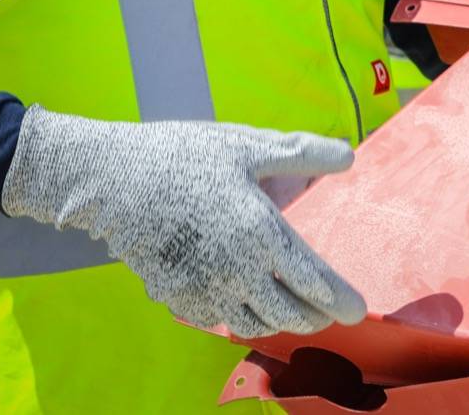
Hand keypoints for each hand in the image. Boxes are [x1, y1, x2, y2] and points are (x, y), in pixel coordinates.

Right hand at [1, 106, 366, 338]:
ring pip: (254, 323)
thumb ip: (301, 154)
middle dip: (315, 317)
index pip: (313, 281)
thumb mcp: (248, 145)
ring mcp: (203, 287)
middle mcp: (236, 269)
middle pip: (288, 313)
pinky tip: (241, 301)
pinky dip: (236, 316)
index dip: (339, 300)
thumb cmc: (183, 155)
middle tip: (328, 312)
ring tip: (291, 309)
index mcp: (261, 233)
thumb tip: (349, 156)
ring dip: (279, 321)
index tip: (358, 312)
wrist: (110, 178)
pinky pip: (215, 318)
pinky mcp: (175, 294)